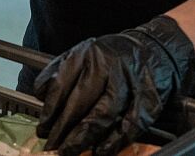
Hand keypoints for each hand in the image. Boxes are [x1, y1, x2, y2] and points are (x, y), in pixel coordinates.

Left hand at [33, 15, 194, 155]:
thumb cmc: (113, 56)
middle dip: (64, 128)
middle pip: (81, 101)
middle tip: (53, 145)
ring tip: (71, 150)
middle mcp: (108, 66)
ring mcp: (130, 82)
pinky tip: (102, 151)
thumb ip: (60, 71)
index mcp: (88, 54)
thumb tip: (41, 94)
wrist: (154, 49)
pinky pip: (131, 123)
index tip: (42, 128)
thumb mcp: (83, 53)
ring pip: (104, 113)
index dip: (50, 110)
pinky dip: (115, 140)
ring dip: (86, 137)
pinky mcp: (149, 98)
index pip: (63, 84)